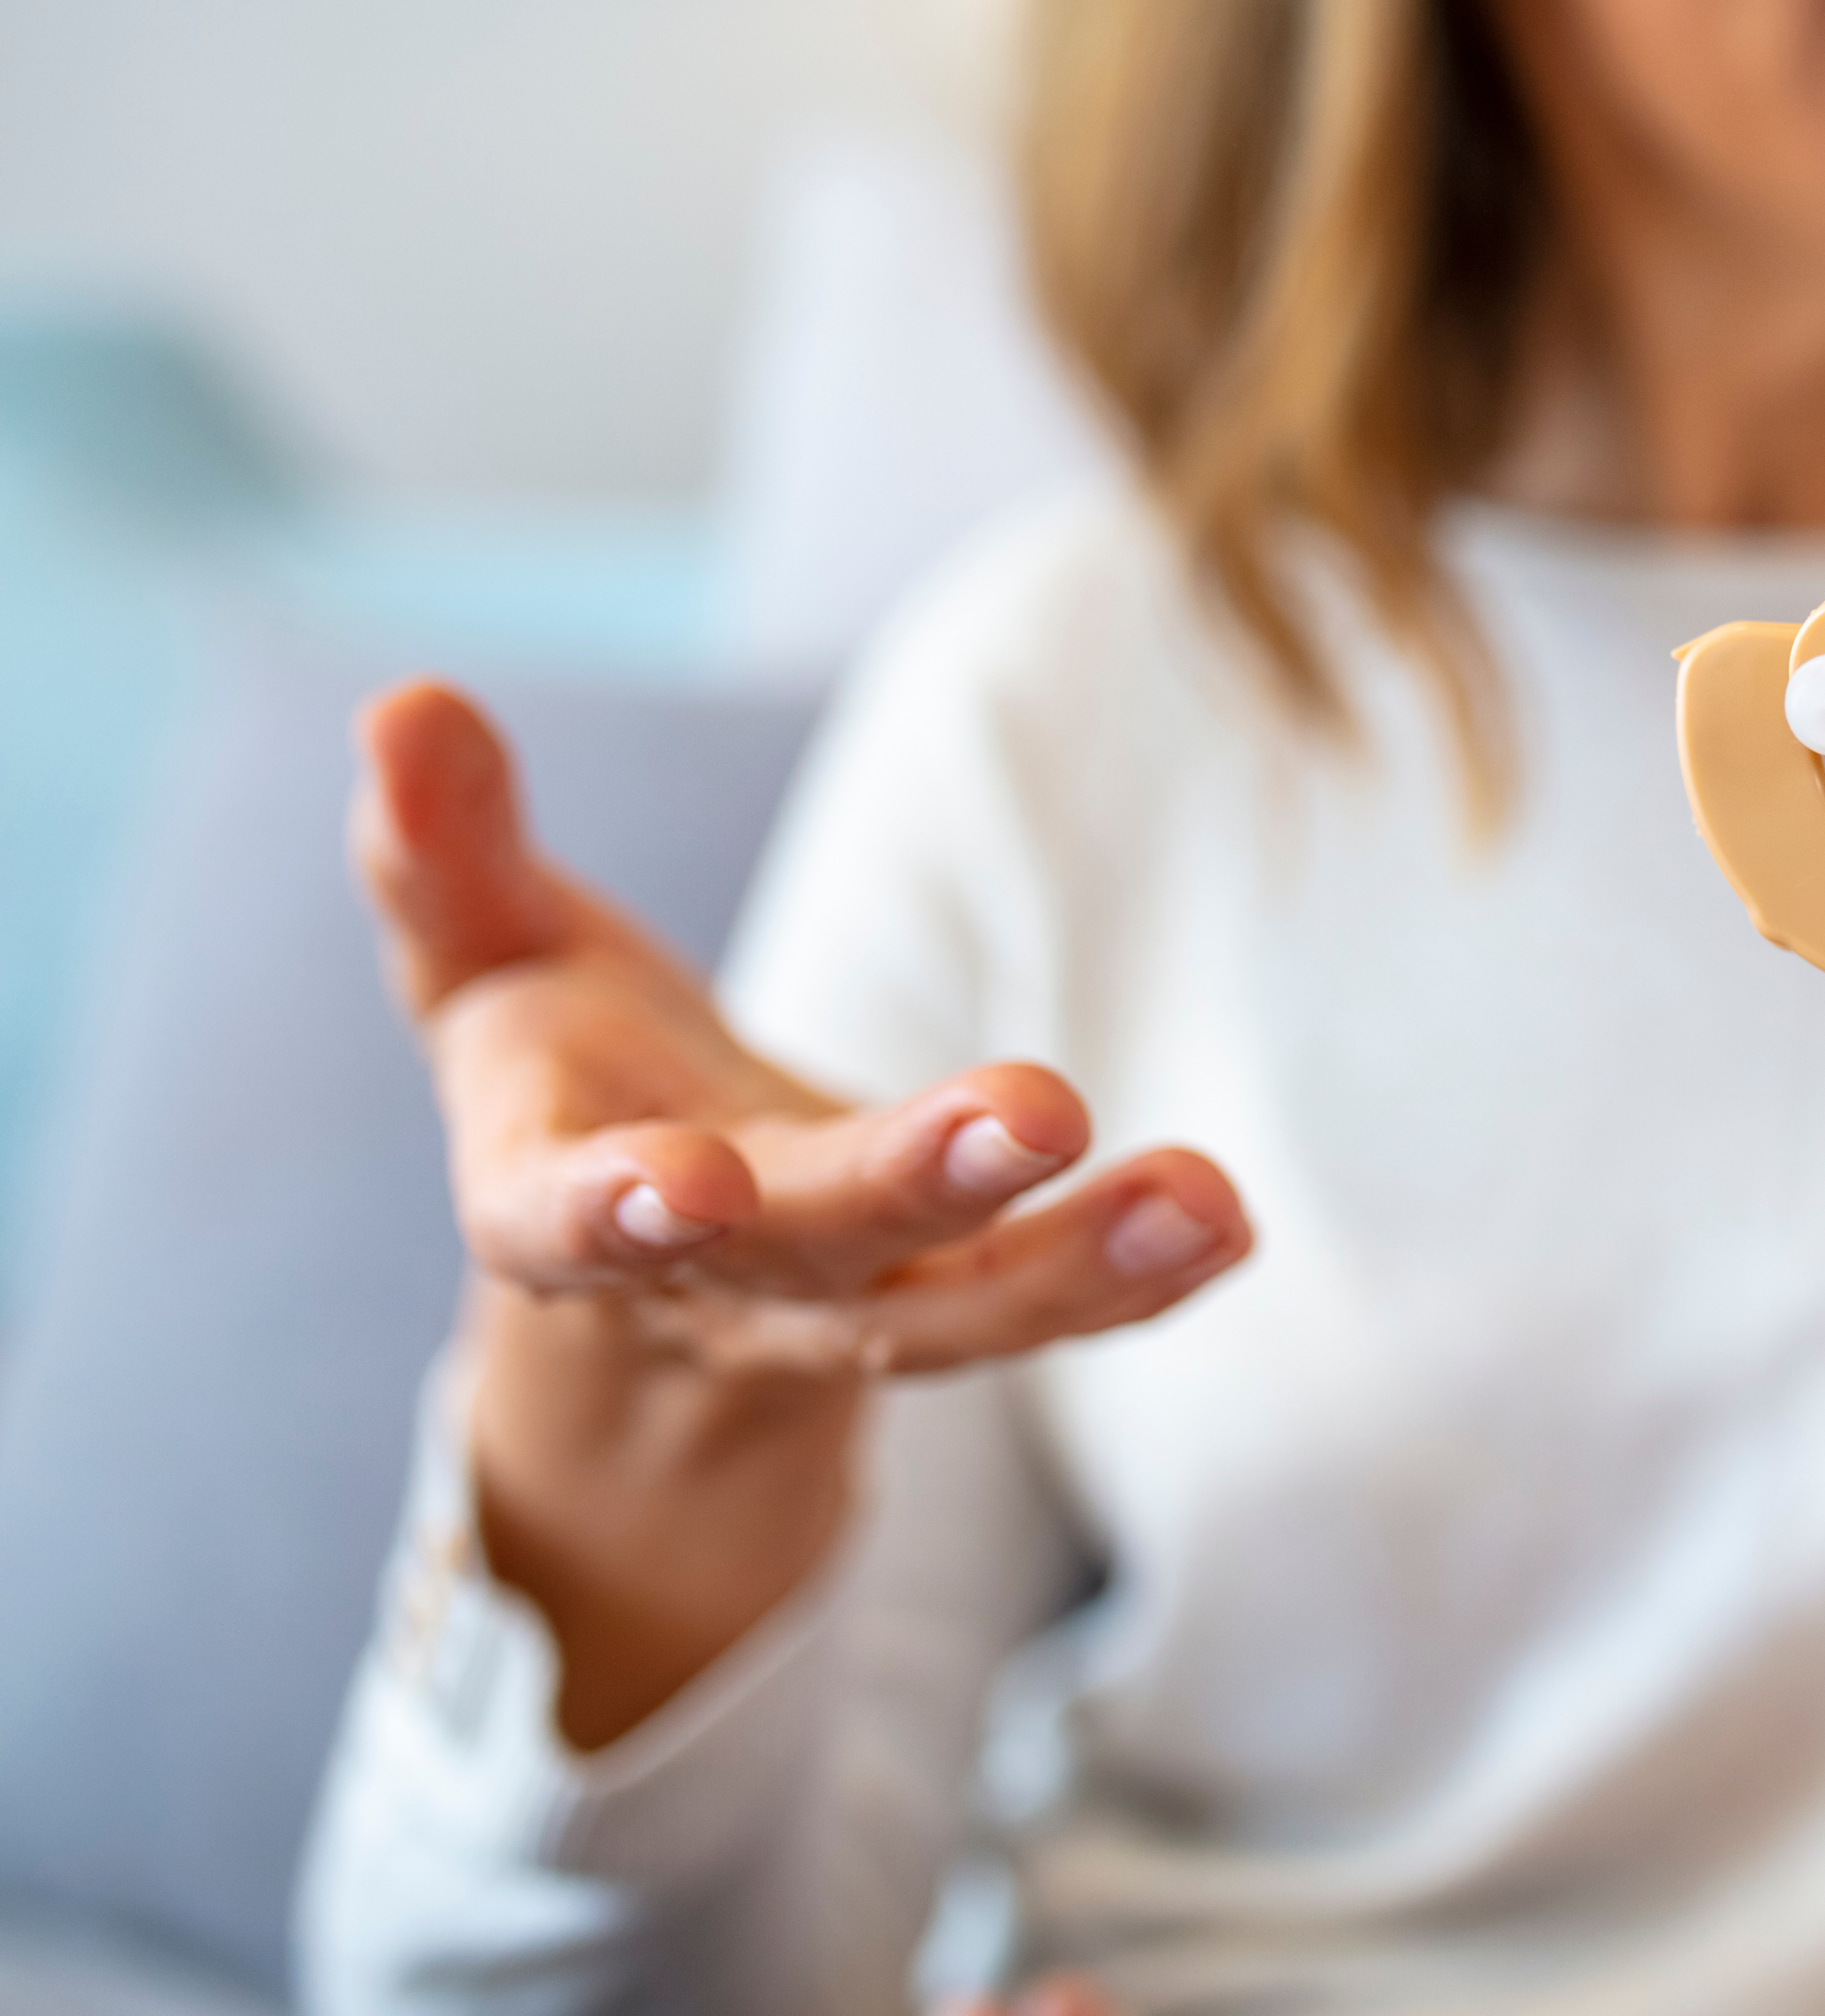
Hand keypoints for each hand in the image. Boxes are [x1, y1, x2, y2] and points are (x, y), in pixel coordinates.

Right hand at [356, 680, 1253, 1740]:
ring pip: (951, 1311)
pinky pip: (1040, 1312)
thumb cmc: (547, 1056)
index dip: (613, 1207)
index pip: (565, 1219)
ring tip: (1205, 1202)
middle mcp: (704, 1279)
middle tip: (1042, 1110)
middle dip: (915, 1186)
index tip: (683, 1179)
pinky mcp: (935, 1308)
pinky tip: (1226, 1229)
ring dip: (1078, 1265)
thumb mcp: (472, 946)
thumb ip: (437, 843)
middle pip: (808, 1252)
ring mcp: (830, 1311)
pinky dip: (1132, 1284)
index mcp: (548, 1193)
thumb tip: (406, 703)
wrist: (633, 1228)